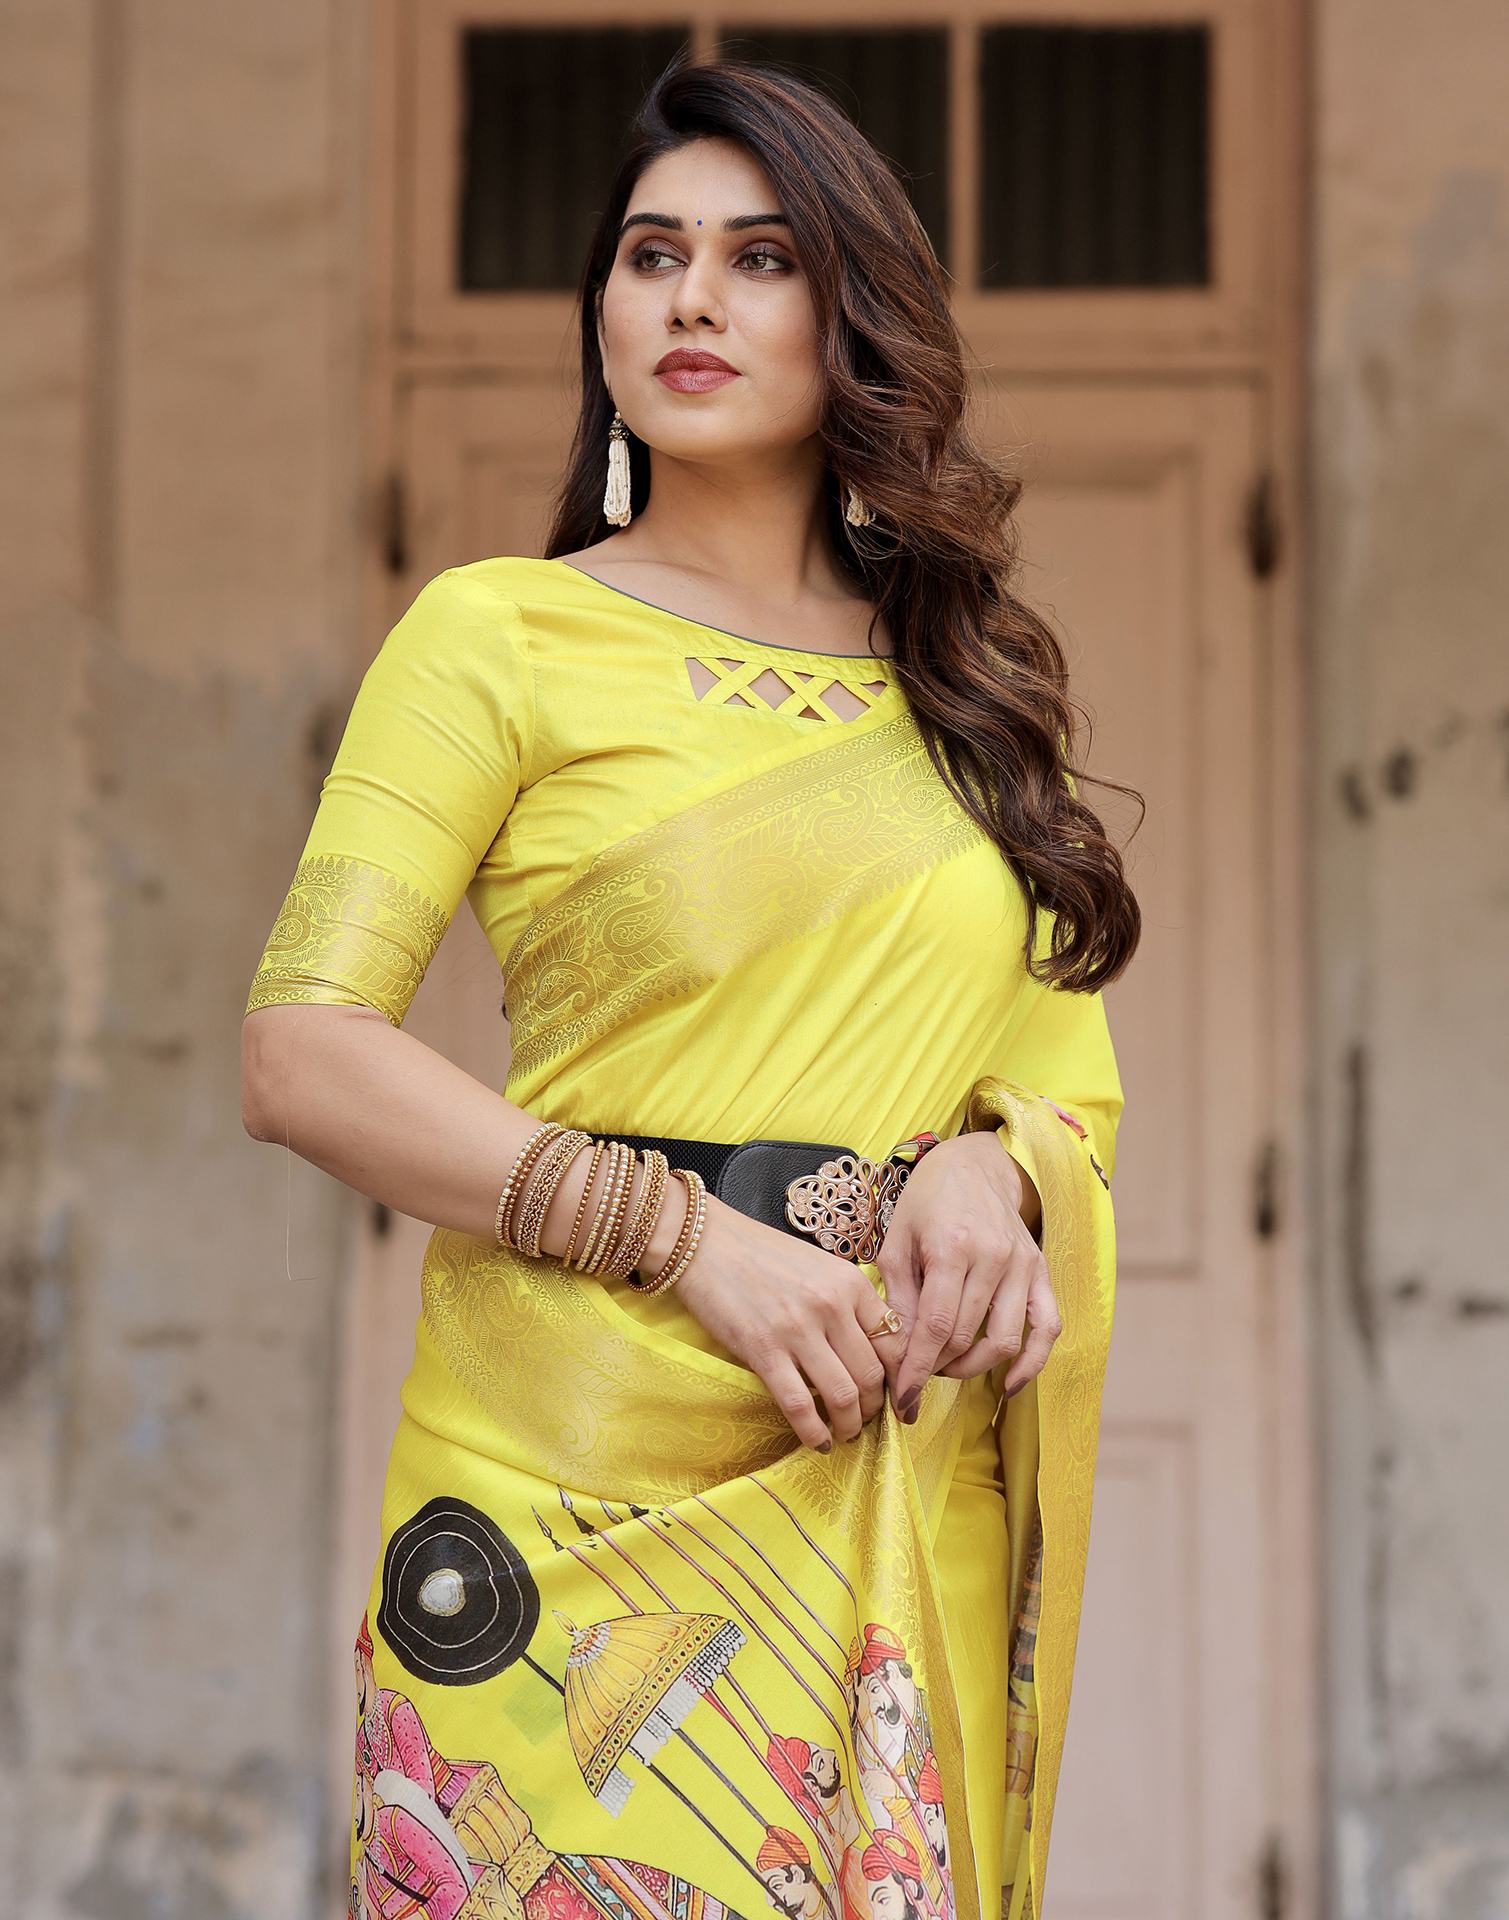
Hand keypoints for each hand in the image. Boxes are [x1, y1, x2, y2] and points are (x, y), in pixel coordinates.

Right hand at [669, 1194, 906, 1450]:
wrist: (706, 1244)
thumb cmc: (763, 1254)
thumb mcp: (820, 1267)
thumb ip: (849, 1302)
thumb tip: (873, 1348)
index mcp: (850, 1283)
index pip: (895, 1343)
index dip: (900, 1378)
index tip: (895, 1396)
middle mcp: (831, 1306)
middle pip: (872, 1375)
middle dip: (875, 1408)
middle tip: (867, 1419)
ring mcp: (798, 1330)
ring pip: (843, 1396)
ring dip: (849, 1425)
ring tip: (845, 1433)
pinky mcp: (764, 1351)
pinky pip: (800, 1405)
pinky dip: (814, 1432)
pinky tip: (818, 1441)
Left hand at [875, 1131, 1060, 1416]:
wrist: (974, 1165)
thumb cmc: (926, 1202)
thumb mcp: (897, 1241)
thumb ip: (899, 1297)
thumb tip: (898, 1353)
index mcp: (952, 1246)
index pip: (936, 1326)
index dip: (917, 1369)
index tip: (902, 1400)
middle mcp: (993, 1257)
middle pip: (966, 1337)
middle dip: (936, 1370)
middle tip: (914, 1379)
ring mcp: (1022, 1265)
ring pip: (1004, 1340)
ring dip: (972, 1368)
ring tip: (946, 1369)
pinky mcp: (1041, 1272)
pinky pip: (1047, 1328)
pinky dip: (1032, 1363)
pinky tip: (1010, 1384)